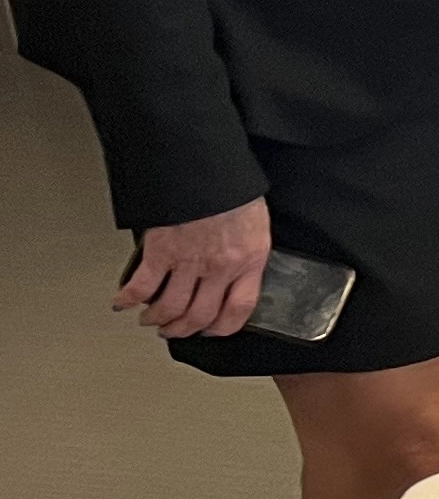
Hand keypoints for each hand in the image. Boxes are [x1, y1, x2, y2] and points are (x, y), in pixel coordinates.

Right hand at [119, 199, 270, 340]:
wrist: (207, 167)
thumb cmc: (232, 190)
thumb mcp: (256, 224)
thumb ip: (247, 252)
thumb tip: (238, 272)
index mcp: (248, 259)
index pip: (240, 309)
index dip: (224, 327)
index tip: (213, 331)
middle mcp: (219, 266)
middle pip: (200, 315)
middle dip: (184, 329)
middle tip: (175, 331)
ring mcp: (188, 261)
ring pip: (170, 308)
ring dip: (157, 319)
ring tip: (151, 320)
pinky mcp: (160, 251)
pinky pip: (141, 286)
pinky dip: (128, 299)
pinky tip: (122, 302)